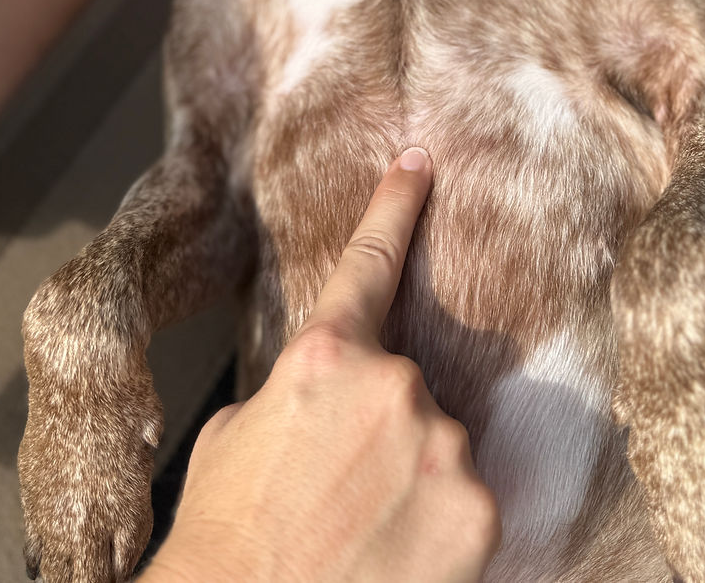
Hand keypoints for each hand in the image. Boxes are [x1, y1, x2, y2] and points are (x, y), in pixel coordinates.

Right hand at [143, 148, 499, 582]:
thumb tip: (326, 396)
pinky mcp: (477, 506)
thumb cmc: (226, 540)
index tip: (419, 163)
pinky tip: (395, 560)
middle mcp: (392, 384)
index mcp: (325, 356)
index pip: (368, 261)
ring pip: (437, 447)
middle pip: (403, 389)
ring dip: (409, 480)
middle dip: (377, 430)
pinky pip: (465, 500)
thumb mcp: (236, 436)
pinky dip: (438, 528)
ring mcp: (440, 443)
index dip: (396, 206)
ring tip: (359, 536)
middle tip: (335, 491)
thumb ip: (297, 391)